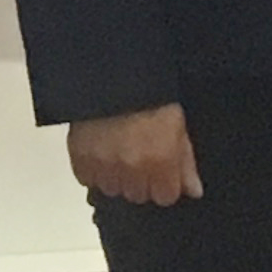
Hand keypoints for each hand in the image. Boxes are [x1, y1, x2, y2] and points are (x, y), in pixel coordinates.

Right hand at [68, 103, 200, 204]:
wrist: (109, 74)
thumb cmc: (149, 94)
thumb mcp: (176, 123)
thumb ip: (185, 161)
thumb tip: (192, 190)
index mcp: (160, 161)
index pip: (165, 197)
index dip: (163, 184)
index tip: (159, 171)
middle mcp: (132, 169)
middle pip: (138, 195)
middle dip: (139, 180)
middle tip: (137, 155)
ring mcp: (103, 165)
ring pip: (112, 189)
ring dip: (115, 177)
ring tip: (116, 151)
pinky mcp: (79, 158)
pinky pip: (87, 178)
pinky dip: (93, 170)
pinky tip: (99, 151)